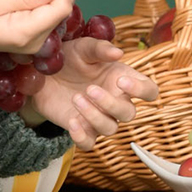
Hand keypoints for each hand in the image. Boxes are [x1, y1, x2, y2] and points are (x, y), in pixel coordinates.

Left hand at [26, 37, 159, 149]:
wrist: (42, 74)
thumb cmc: (69, 58)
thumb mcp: (82, 48)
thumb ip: (99, 49)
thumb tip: (118, 53)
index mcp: (122, 79)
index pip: (149, 91)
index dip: (142, 90)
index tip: (121, 82)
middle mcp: (115, 101)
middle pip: (128, 113)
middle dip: (111, 104)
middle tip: (89, 89)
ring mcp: (98, 117)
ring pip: (109, 128)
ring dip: (94, 116)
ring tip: (75, 98)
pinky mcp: (80, 128)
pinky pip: (88, 143)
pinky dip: (82, 137)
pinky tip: (72, 122)